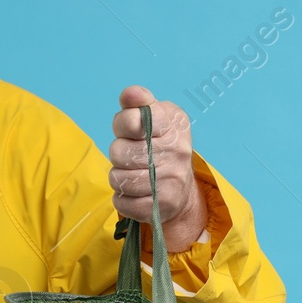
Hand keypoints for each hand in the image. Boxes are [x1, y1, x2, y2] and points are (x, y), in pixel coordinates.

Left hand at [110, 85, 208, 251]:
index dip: (123, 124)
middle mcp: (177, 152)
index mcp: (174, 125)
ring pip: (118, 179)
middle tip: (130, 155)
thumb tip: (130, 95)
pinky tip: (134, 192)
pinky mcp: (162, 207)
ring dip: (118, 176)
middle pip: (119, 152)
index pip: (135, 120)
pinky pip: (122, 203)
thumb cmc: (161, 145)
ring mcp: (171, 181)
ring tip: (132, 174)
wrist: (183, 189)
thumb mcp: (156, 116)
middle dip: (118, 153)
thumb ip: (139, 102)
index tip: (130, 129)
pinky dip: (121, 198)